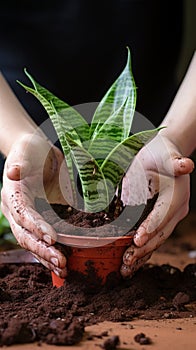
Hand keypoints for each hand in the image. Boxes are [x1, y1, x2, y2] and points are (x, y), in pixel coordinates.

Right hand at [1, 133, 72, 277]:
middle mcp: (15, 210)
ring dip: (46, 258)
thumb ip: (21, 161)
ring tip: (63, 269)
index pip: (22, 213)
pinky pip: (40, 241)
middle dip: (42, 250)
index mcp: (12, 194)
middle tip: (61, 261)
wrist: (35, 154)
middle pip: (25, 235)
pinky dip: (49, 253)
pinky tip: (61, 265)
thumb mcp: (27, 150)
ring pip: (32, 243)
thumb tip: (13, 172)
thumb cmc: (31, 149)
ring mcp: (24, 219)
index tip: (52, 237)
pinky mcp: (36, 222)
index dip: (35, 226)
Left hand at [120, 133, 193, 277]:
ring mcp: (172, 216)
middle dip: (144, 249)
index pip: (163, 215)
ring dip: (143, 255)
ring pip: (158, 240)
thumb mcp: (165, 155)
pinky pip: (155, 237)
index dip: (150, 228)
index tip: (137, 241)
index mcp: (177, 196)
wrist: (167, 153)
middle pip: (161, 233)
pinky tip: (133, 260)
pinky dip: (144, 249)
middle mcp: (177, 209)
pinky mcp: (165, 219)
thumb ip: (175, 163)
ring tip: (126, 268)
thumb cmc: (161, 153)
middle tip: (126, 261)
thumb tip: (187, 165)